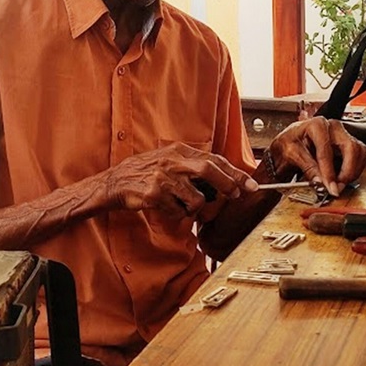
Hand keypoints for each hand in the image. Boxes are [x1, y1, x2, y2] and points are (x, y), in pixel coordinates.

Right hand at [100, 142, 257, 218]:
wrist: (115, 182)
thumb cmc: (145, 172)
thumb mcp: (169, 160)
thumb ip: (192, 166)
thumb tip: (224, 179)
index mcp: (179, 151)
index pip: (214, 159)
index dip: (235, 172)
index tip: (250, 184)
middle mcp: (172, 161)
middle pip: (209, 170)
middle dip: (228, 185)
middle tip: (236, 195)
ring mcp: (163, 178)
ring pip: (196, 198)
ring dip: (196, 208)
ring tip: (184, 205)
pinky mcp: (155, 194)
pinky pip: (178, 211)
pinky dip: (177, 214)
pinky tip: (167, 208)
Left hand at [266, 117, 365, 196]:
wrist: (289, 143)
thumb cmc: (288, 143)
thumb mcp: (291, 154)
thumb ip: (307, 167)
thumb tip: (320, 181)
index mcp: (317, 125)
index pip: (327, 150)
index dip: (329, 171)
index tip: (330, 186)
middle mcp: (333, 127)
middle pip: (351, 148)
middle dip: (347, 171)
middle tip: (338, 187)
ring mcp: (342, 134)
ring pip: (360, 152)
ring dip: (353, 171)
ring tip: (339, 184)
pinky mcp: (348, 143)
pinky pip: (361, 156)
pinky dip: (355, 169)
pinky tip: (343, 177)